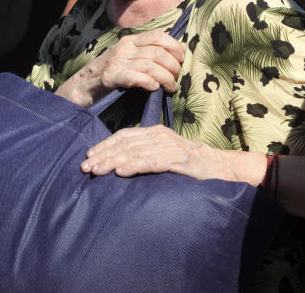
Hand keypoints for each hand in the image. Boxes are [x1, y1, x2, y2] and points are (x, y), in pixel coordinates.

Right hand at [57, 31, 183, 105]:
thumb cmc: (107, 75)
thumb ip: (144, 55)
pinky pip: (134, 77)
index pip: (158, 36)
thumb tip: (172, 59)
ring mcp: (116, 62)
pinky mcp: (109, 78)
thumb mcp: (126, 58)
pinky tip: (154, 88)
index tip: (181, 59)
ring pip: (150, 65)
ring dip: (165, 78)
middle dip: (173, 66)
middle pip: (157, 52)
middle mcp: (123, 48)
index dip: (174, 47)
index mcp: (129, 41)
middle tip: (176, 79)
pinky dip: (148, 81)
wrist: (79, 88)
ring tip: (170, 88)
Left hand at [81, 125, 218, 179]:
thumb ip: (146, 154)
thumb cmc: (189, 164)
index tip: (88, 156)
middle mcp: (159, 136)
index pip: (124, 136)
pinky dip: (135, 166)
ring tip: (97, 171)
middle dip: (103, 155)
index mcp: (154, 132)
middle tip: (85, 167)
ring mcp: (169, 146)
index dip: (105, 145)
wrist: (218, 167)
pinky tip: (121, 172)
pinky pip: (152, 162)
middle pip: (125, 143)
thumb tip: (119, 164)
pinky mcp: (178, 160)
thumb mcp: (164, 153)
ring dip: (113, 162)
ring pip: (135, 152)